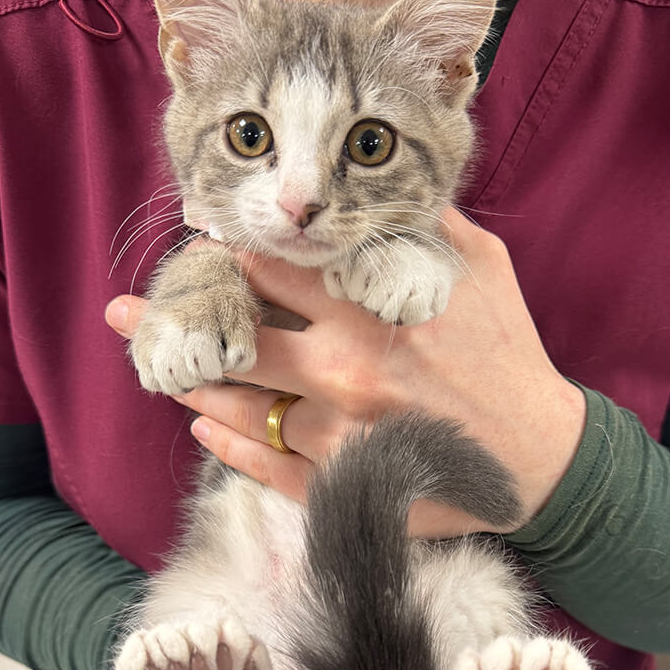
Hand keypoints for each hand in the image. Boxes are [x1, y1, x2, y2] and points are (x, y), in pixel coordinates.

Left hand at [106, 208, 585, 536]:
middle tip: (129, 309)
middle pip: (240, 339)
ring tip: (153, 366)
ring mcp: (340, 436)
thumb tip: (378, 185)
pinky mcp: (345, 484)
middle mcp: (346, 373)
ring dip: (193, 383)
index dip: (232, 253)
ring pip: (241, 407)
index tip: (202, 244)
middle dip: (181, 318)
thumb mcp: (483, 268)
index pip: (278, 273)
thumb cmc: (510, 354)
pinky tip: (205, 428)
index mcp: (373, 313)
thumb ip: (426, 223)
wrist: (540, 453)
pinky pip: (268, 466)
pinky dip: (228, 447)